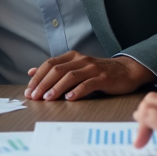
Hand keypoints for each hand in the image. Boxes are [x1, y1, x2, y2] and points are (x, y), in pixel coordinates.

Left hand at [24, 52, 152, 100]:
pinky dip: (77, 91)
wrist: (127, 71)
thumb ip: (55, 70)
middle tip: (34, 96)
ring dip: (57, 88)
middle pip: (57, 70)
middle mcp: (81, 60)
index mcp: (72, 56)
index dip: (38, 77)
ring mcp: (93, 68)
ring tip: (47, 98)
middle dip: (43, 83)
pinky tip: (69, 98)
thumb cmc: (99, 72)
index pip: (50, 64)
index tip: (29, 90)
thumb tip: (31, 72)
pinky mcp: (103, 78)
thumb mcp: (76, 68)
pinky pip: (88, 84)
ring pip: (70, 76)